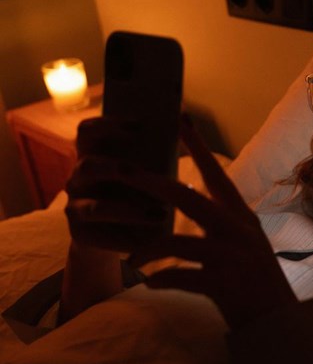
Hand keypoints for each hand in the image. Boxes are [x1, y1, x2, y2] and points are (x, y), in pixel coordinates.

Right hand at [66, 116, 169, 251]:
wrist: (122, 235)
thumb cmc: (140, 193)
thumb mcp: (146, 171)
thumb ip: (155, 153)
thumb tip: (185, 121)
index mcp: (93, 155)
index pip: (87, 132)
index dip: (108, 125)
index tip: (139, 125)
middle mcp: (79, 178)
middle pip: (86, 166)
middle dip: (112, 167)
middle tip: (136, 171)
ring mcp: (76, 206)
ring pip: (95, 207)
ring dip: (128, 210)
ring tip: (159, 214)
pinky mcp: (80, 233)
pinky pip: (101, 235)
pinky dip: (126, 238)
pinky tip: (149, 242)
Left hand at [124, 116, 297, 329]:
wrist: (279, 320)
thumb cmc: (258, 281)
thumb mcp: (246, 242)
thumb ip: (222, 221)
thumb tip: (190, 200)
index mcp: (241, 218)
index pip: (217, 175)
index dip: (198, 146)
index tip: (180, 118)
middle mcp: (238, 231)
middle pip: (189, 199)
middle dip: (153, 183)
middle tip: (123, 170)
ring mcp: (231, 257)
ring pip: (178, 242)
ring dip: (150, 248)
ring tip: (133, 256)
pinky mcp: (224, 284)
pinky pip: (181, 277)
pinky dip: (162, 279)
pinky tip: (150, 282)